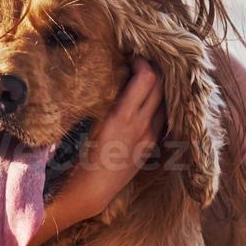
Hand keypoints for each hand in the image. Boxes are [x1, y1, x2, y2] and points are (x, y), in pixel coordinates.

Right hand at [62, 57, 165, 216]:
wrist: (91, 190)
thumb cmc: (79, 154)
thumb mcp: (87, 122)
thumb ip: (103, 98)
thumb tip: (113, 74)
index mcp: (123, 116)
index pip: (147, 79)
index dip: (143, 62)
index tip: (133, 56)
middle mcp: (142, 125)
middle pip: (161, 87)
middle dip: (154, 70)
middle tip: (141, 63)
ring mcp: (149, 137)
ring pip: (165, 103)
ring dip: (159, 89)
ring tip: (147, 80)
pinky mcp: (150, 147)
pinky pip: (162, 119)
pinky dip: (158, 106)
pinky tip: (148, 104)